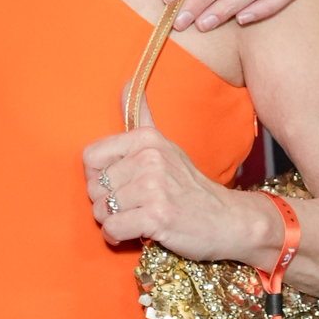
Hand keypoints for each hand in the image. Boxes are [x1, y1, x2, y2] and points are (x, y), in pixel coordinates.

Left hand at [83, 126, 286, 262]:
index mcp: (146, 139)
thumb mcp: (167, 147)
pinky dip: (118, 237)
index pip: (90, 157)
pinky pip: (113, 229)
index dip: (97, 177)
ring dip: (113, 223)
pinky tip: (137, 234)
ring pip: (100, 211)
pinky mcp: (157, 215)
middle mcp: (149, 158)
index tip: (119, 185)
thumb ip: (142, 116)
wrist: (228, 220)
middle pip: (93, 188)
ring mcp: (153, 187)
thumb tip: (127, 81)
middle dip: (106, 204)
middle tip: (133, 207)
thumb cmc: (190, 187)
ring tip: (136, 220)